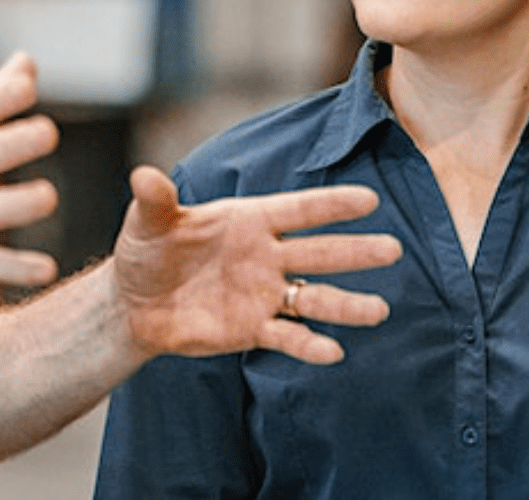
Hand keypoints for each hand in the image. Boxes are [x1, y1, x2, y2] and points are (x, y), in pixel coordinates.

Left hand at [112, 165, 400, 364]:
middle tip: (393, 250)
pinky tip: (333, 352)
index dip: (330, 205)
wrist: (135, 303)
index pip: (297, 210)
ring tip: (379, 310)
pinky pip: (288, 337)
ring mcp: (263, 294)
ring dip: (345, 304)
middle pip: (319, 252)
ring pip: (313, 297)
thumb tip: (144, 176)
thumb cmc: (147, 252)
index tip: (368, 200)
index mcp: (248, 220)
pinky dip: (308, 345)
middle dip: (355, 252)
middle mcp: (265, 256)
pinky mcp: (252, 329)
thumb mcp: (147, 223)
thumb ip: (155, 201)